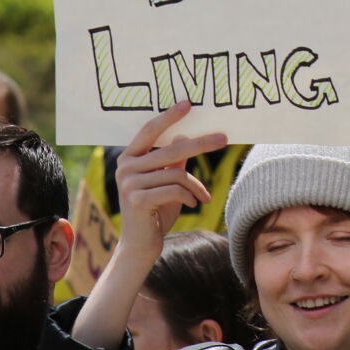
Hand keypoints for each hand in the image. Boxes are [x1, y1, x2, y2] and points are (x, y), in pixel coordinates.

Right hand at [113, 102, 226, 264]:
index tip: (188, 104)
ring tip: (203, 197)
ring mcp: (129, 183)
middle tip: (223, 139)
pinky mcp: (137, 200)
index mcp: (129, 157)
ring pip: (177, 173)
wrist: (141, 245)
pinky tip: (193, 205)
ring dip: (196, 186)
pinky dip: (190, 197)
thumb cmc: (155, 210)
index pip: (150, 130)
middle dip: (200, 144)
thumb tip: (184, 136)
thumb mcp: (166, 182)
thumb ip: (172, 161)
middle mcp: (125, 167)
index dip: (169, 116)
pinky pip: (174, 190)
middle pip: (170, 149)